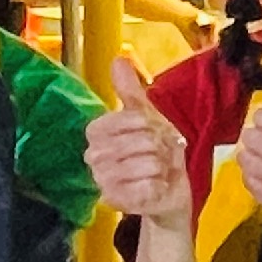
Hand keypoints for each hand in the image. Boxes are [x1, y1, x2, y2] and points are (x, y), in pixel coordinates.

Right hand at [83, 55, 192, 226]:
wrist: (167, 189)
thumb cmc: (154, 151)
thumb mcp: (146, 116)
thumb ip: (130, 90)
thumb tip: (118, 59)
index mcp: (97, 133)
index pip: (126, 119)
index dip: (147, 123)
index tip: (153, 129)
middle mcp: (93, 157)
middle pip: (141, 141)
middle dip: (161, 146)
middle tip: (160, 153)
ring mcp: (103, 181)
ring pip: (147, 164)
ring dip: (162, 167)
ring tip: (159, 170)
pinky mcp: (116, 202)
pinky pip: (148, 187)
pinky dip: (160, 186)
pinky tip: (155, 187)